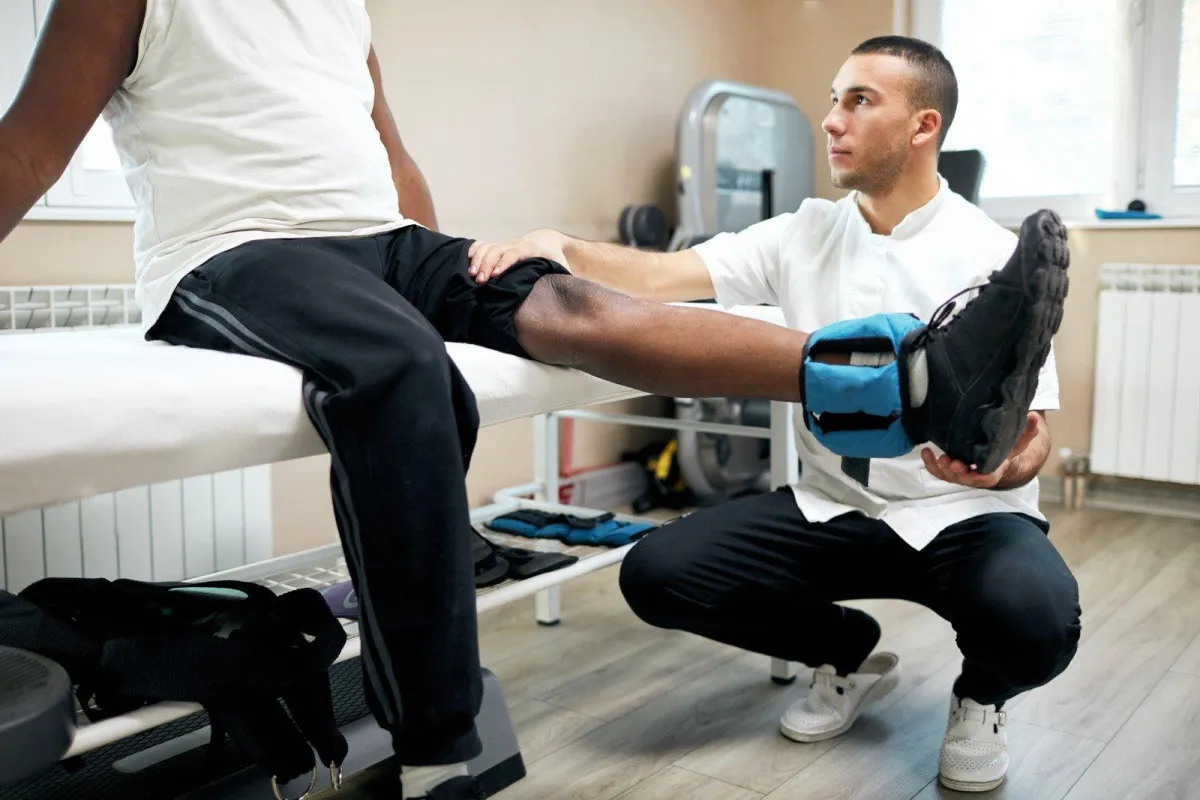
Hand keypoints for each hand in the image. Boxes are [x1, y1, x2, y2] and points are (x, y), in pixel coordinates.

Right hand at [467, 228, 569, 283]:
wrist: (548, 240)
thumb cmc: (555, 257)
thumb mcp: (561, 267)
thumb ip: (564, 279)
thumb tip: (570, 294)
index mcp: (531, 249)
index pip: (514, 253)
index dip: (504, 263)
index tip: (495, 275)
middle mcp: (515, 245)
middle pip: (497, 250)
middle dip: (486, 264)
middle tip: (479, 281)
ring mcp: (505, 245)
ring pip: (488, 247)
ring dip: (478, 259)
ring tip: (471, 275)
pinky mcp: (499, 246)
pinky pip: (483, 245)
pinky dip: (474, 251)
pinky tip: (466, 261)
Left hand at [920, 412, 1040, 488]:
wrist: (995, 455)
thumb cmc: (1006, 449)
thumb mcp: (1018, 440)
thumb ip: (1028, 430)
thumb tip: (1035, 415)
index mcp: (993, 470)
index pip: (987, 477)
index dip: (980, 476)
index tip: (974, 471)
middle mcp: (976, 475)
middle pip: (965, 479)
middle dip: (957, 472)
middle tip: (952, 462)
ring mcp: (961, 474)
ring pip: (949, 477)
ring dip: (941, 469)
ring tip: (938, 456)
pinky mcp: (950, 470)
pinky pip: (937, 471)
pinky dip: (929, 464)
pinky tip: (925, 451)